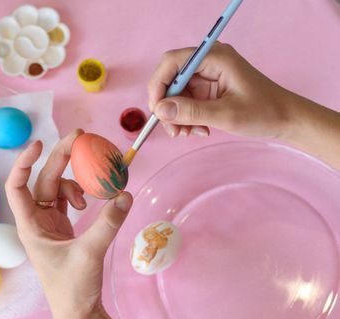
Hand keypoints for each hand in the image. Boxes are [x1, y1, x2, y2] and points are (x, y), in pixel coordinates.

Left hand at [6, 130, 143, 318]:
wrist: (78, 310)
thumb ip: (108, 223)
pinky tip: (90, 201)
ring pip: (57, 188)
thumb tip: (125, 194)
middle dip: (61, 158)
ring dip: (74, 182)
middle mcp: (36, 220)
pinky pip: (67, 199)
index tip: (38, 143)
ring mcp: (49, 222)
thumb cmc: (73, 287)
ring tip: (91, 195)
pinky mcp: (62, 227)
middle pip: (43, 179)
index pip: (17, 187)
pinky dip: (79, 194)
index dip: (24, 163)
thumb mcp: (90, 253)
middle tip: (80, 137)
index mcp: (30, 226)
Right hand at [148, 42, 293, 137]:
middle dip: (167, 105)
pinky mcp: (208, 90)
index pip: (173, 62)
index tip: (157, 109)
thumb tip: (160, 110)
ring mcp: (207, 76)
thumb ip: (191, 112)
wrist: (286, 120)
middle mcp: (208, 63)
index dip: (159, 84)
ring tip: (188, 133)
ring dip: (176, 116)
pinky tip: (198, 130)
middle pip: (170, 78)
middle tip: (172, 128)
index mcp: (215, 58)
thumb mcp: (226, 115)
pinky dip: (186, 118)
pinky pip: (185, 102)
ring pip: (175, 94)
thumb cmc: (264, 113)